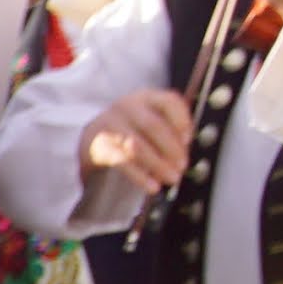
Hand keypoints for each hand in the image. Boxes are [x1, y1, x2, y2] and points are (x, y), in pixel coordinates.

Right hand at [80, 87, 194, 196]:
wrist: (93, 136)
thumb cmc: (132, 128)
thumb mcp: (151, 118)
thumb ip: (171, 129)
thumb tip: (185, 148)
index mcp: (146, 98)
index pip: (169, 102)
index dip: (181, 121)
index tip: (188, 140)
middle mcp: (127, 107)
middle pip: (153, 126)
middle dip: (171, 149)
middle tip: (182, 166)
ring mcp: (110, 125)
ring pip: (137, 146)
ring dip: (158, 165)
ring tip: (172, 178)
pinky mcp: (100, 146)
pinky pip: (122, 162)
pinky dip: (140, 176)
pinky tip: (152, 186)